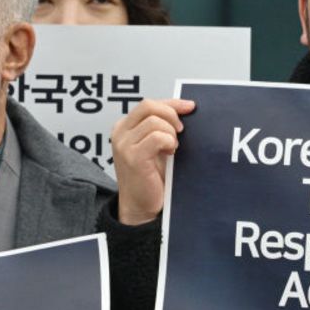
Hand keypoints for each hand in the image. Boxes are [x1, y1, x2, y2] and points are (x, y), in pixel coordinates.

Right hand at [111, 98, 195, 224]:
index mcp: (124, 128)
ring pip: (154, 121)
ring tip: (172, 148)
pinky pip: (157, 137)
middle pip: (148, 106)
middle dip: (171, 114)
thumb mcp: (154, 146)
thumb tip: (184, 109)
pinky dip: (168, 142)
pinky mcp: (133, 157)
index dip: (171, 103)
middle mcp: (120, 133)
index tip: (189, 106)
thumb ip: (160, 127)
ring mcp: (124, 145)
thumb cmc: (150, 177)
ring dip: (170, 134)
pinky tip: (170, 153)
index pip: (148, 104)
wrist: (142, 205)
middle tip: (180, 131)